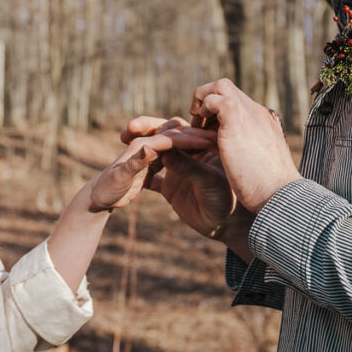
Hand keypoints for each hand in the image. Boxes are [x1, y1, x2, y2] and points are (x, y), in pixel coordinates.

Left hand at [88, 126, 215, 212]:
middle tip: (218, 139)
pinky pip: (172, 161)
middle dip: (196, 137)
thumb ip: (134, 164)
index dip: (190, 140)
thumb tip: (148, 145)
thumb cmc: (103, 192)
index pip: (170, 140)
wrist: (92, 203)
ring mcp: (151, 159)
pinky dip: (185, 159)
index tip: (211, 141)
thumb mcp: (118, 179)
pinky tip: (202, 162)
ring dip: (193, 146)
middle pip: (175, 137)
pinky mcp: (152, 170)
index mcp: (141, 149)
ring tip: (215, 148)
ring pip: (176, 148)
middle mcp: (147, 150)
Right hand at [123, 116, 250, 243]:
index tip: (146, 126)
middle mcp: (189, 154)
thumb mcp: (208, 181)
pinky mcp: (170, 187)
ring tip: (125, 139)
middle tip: (132, 127)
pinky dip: (140, 174)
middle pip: (165, 135)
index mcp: (201, 146)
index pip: (181, 129)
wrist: (227, 226)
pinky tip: (126, 172)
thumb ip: (188, 166)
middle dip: (148, 128)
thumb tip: (164, 151)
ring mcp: (178, 169)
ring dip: (142, 145)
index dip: (162, 126)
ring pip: (156, 152)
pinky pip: (151, 178)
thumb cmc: (226, 201)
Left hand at [190, 79, 300, 212]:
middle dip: (207, 101)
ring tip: (194, 126)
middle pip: (228, 88)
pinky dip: (200, 111)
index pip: (238, 104)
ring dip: (202, 102)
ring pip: (220, 86)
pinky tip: (196, 131)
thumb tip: (233, 151)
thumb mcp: (258, 162)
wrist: (278, 193)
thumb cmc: (269, 188)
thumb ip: (246, 149)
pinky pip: (210, 99)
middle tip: (197, 124)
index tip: (207, 131)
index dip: (219, 113)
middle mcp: (258, 112)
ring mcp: (248, 112)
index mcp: (265, 122)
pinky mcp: (235, 116)